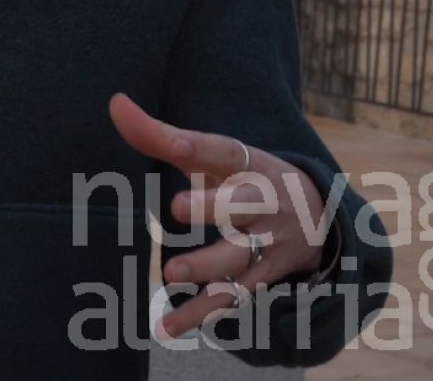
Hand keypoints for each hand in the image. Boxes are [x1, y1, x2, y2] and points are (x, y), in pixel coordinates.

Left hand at [108, 94, 326, 338]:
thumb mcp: (214, 153)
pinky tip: (166, 328)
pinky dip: (199, 315)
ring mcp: (263, 243)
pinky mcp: (259, 278)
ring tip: (170, 275)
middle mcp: (260, 203)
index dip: (194, 151)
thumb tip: (115, 103)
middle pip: (241, 206)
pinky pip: (231, 298)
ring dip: (205, 270)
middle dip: (212, 209)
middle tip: (175, 209)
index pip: (220, 152)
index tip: (172, 158)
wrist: (317, 215)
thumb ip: (161, 135)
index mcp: (246, 164)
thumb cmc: (246, 175)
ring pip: (237, 260)